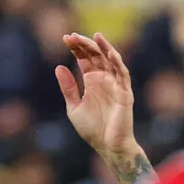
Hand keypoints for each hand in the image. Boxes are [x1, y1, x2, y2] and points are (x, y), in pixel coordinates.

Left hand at [56, 33, 139, 155]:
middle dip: (85, 45)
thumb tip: (58, 67)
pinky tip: (110, 52)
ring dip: (103, 48)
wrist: (107, 146)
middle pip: (96, 56)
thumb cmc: (92, 130)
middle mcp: (104, 80)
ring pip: (111, 60)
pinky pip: (123, 74)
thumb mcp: (74, 107)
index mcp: (92, 82)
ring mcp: (115, 84)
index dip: (76, 48)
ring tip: (94, 36)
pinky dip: (118, 62)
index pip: (85, 59)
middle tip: (72, 36)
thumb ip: (68, 88)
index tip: (65, 38)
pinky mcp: (125, 92)